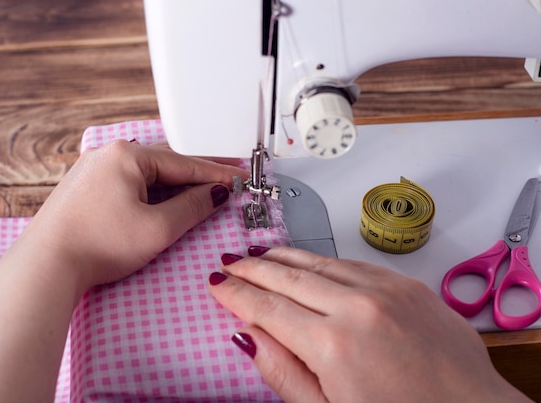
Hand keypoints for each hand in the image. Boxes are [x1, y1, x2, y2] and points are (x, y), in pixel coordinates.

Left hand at [0, 140, 248, 402]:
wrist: (45, 266)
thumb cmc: (98, 245)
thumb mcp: (158, 228)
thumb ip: (193, 207)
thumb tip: (215, 194)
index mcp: (127, 155)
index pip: (183, 163)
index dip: (215, 173)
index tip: (237, 176)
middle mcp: (107, 154)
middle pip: (165, 163)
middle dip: (196, 173)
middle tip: (225, 176)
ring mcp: (92, 169)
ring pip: (145, 174)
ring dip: (173, 183)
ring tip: (200, 189)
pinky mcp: (84, 188)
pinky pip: (127, 183)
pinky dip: (150, 191)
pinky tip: (162, 200)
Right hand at [208, 246, 532, 402]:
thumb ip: (284, 373)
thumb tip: (250, 337)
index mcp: (332, 344)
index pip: (267, 307)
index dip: (237, 294)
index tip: (219, 285)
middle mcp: (358, 306)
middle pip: (288, 275)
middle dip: (253, 267)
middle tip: (231, 262)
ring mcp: (386, 290)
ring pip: (319, 261)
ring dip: (284, 256)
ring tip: (261, 253)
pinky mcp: (407, 284)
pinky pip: (352, 263)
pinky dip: (323, 259)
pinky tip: (309, 260)